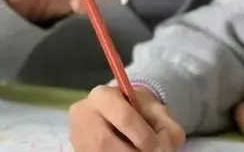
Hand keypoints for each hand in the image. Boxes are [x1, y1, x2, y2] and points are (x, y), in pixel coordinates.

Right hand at [69, 85, 185, 151]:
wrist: (114, 115)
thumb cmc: (137, 110)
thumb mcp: (155, 110)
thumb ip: (166, 125)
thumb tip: (163, 146)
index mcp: (102, 96)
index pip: (124, 118)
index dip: (145, 137)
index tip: (161, 148)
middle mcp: (84, 114)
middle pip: (107, 144)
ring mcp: (78, 136)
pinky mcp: (79, 150)